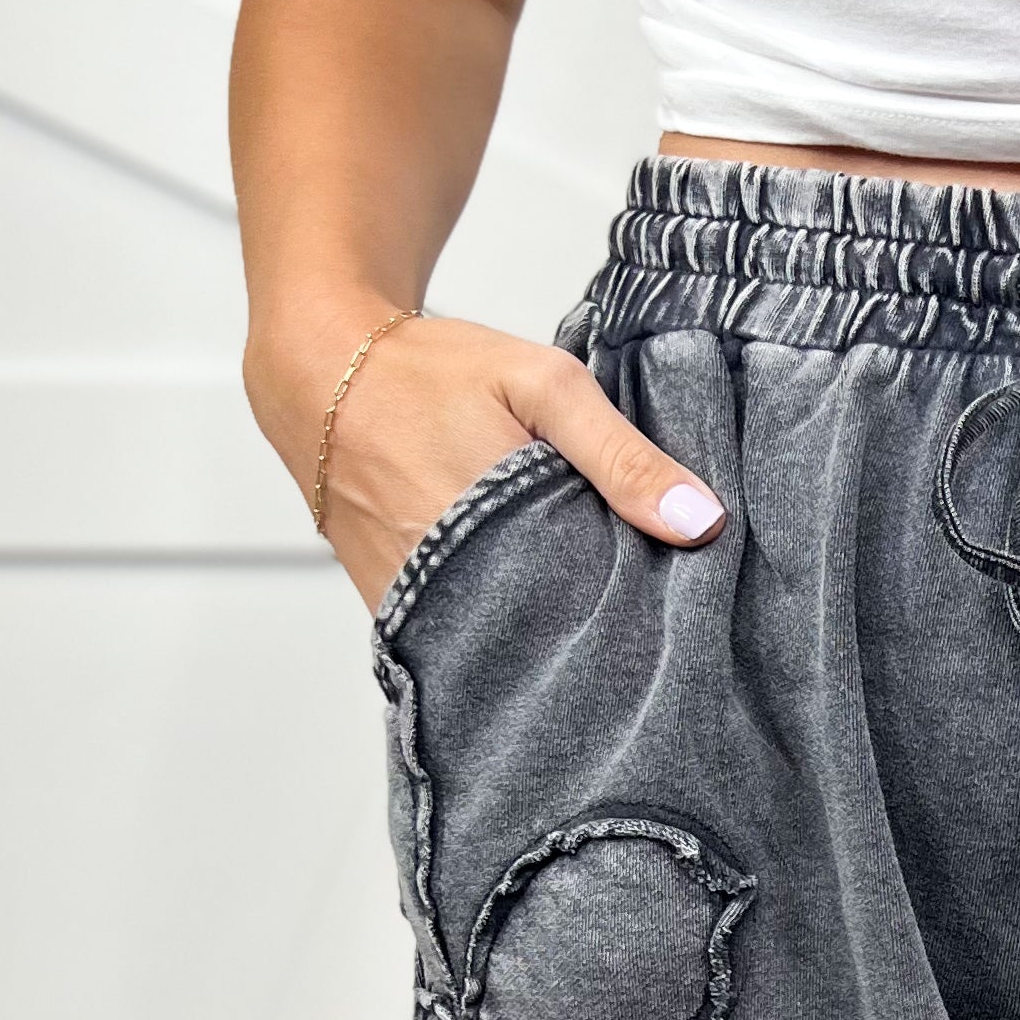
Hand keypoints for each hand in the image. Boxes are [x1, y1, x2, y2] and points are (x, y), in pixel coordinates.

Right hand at [250, 304, 727, 612]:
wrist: (317, 373)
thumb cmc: (430, 371)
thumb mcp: (542, 385)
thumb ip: (622, 455)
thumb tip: (701, 522)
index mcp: (495, 537)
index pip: (593, 616)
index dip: (639, 617)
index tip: (680, 613)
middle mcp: (449, 588)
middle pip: (553, 642)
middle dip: (599, 631)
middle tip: (644, 617)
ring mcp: (415, 608)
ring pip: (509, 647)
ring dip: (551, 633)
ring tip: (592, 612)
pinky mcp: (395, 613)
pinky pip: (463, 638)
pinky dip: (504, 626)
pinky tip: (534, 605)